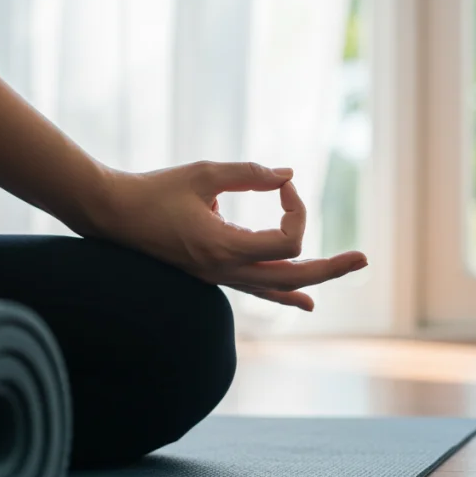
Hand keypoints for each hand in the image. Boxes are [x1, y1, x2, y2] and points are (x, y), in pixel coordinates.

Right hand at [88, 161, 367, 310]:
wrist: (111, 215)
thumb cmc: (153, 190)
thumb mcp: (204, 173)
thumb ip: (249, 173)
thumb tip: (288, 175)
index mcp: (224, 247)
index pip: (287, 242)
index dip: (297, 211)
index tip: (283, 185)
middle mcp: (225, 270)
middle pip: (294, 277)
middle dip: (331, 267)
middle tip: (364, 258)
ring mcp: (219, 277)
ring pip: (278, 289)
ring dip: (314, 279)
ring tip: (347, 269)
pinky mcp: (213, 273)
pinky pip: (257, 291)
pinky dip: (284, 295)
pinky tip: (305, 303)